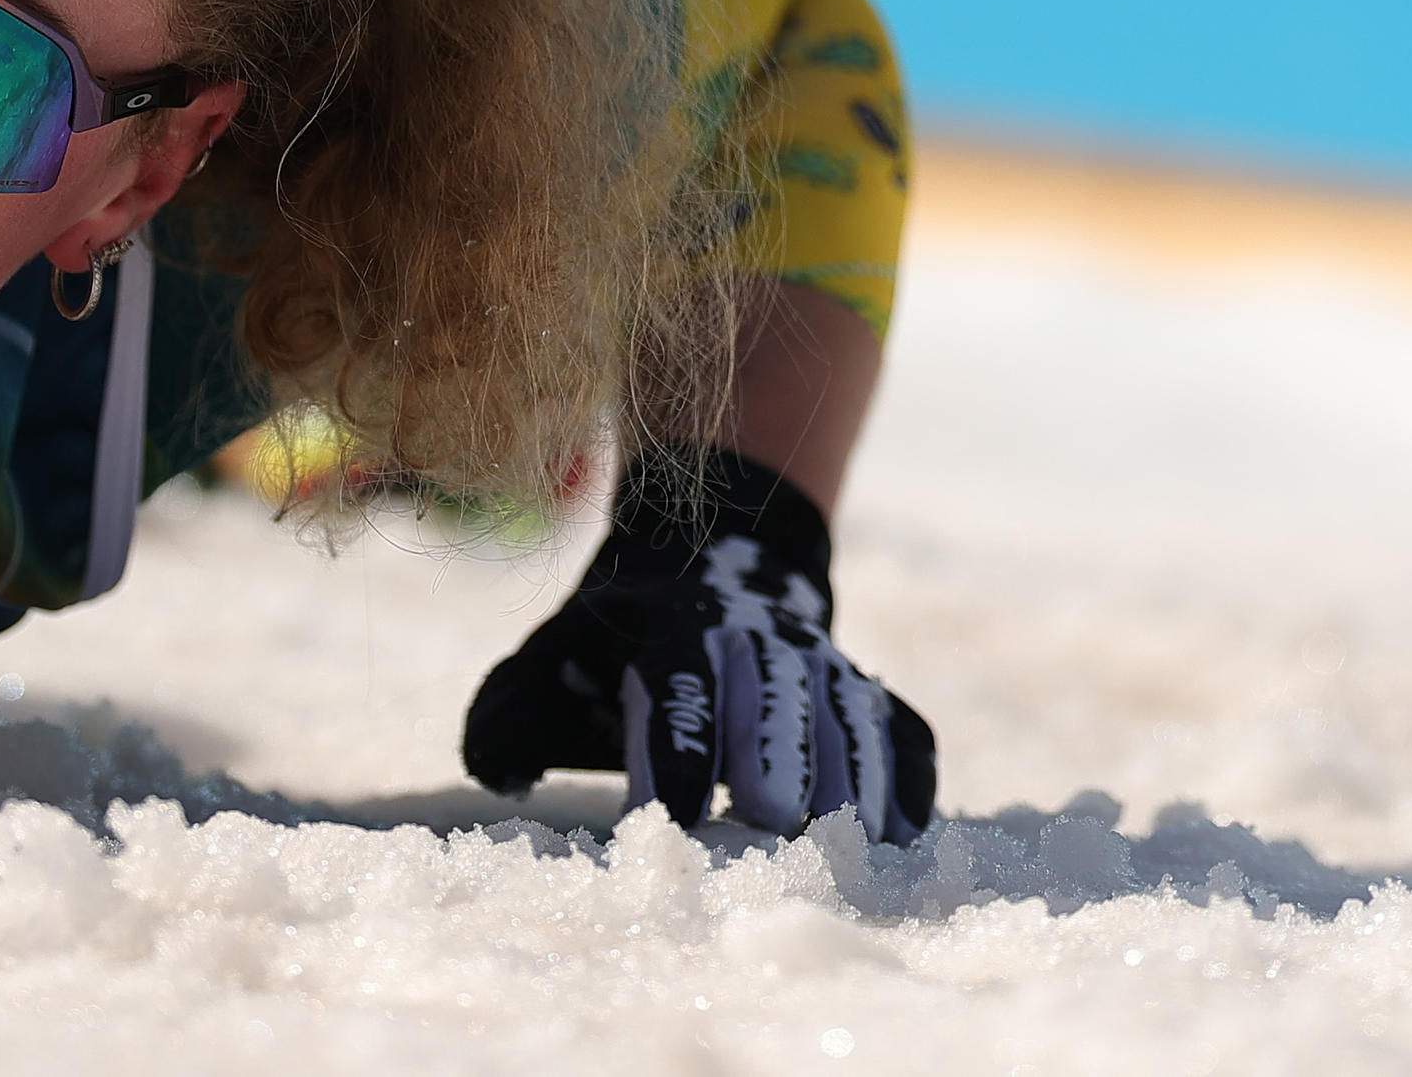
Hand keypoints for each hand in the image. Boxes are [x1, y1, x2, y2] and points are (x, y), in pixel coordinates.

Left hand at [462, 444, 933, 842]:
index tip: (667, 823)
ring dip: (853, 772)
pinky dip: (908, 772)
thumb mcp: (545, 662)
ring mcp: (818, 660)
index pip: (675, 683)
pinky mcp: (861, 688)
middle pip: (774, 692)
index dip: (674, 748)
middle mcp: (755, 638)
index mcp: (670, 629)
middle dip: (773, 751)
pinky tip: (907, 833)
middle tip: (770, 818)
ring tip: (854, 843)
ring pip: (847, 709)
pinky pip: (899, 724)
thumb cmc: (608, 653)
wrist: (707, 566)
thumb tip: (503, 773)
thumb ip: (508, 720)